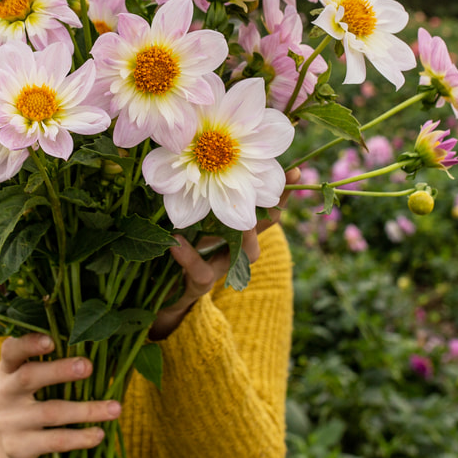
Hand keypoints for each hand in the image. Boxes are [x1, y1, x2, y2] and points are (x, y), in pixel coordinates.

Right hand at [0, 333, 121, 457]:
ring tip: (115, 408)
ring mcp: (10, 422)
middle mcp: (5, 393)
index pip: (11, 351)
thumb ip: (54, 364)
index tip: (51, 340)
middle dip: (59, 370)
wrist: (7, 448)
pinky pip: (54, 441)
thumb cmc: (31, 401)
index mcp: (8, 370)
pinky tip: (99, 434)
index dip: (29, 344)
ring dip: (86, 410)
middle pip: (29, 377)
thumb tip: (100, 348)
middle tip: (87, 366)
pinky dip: (79, 437)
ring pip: (50, 412)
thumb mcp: (32, 381)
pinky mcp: (19, 447)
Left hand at [148, 167, 299, 340]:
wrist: (161, 296)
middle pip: (263, 229)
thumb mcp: (188, 222)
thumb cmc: (177, 252)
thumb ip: (197, 201)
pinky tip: (176, 242)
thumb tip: (201, 161)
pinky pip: (201, 273)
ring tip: (243, 222)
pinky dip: (189, 257)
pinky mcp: (199, 285)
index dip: (280, 194)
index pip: (263, 210)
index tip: (295, 171)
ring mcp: (219, 269)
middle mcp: (233, 251)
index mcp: (233, 233)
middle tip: (272, 194)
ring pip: (246, 255)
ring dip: (246, 236)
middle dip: (274, 210)